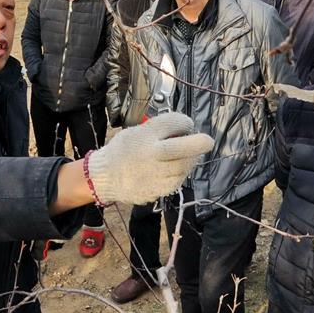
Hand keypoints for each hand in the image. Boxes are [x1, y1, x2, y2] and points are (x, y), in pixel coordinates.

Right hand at [86, 112, 212, 205]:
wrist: (105, 176)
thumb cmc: (123, 150)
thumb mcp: (136, 131)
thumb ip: (159, 129)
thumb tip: (185, 130)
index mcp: (144, 137)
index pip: (171, 123)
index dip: (185, 122)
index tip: (187, 124)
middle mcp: (150, 155)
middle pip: (180, 148)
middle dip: (199, 143)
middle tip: (208, 141)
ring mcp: (153, 175)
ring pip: (183, 167)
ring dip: (191, 160)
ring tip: (189, 155)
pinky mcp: (156, 190)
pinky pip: (176, 181)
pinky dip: (181, 173)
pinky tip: (177, 168)